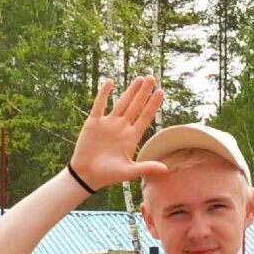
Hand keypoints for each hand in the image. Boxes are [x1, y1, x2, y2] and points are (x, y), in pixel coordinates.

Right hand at [70, 76, 168, 191]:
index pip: (146, 116)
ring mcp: (108, 123)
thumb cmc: (108, 175)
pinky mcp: (94, 123)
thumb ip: (146, 167)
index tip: (161, 91)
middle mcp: (122, 127)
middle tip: (152, 78)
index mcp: (132, 137)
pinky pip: (99, 105)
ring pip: (121, 103)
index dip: (153, 104)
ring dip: (130, 91)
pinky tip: (110, 82)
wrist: (87, 175)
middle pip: (136, 106)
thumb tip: (166, 169)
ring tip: (140, 79)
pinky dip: (104, 94)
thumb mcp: (129, 171)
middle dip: (144, 92)